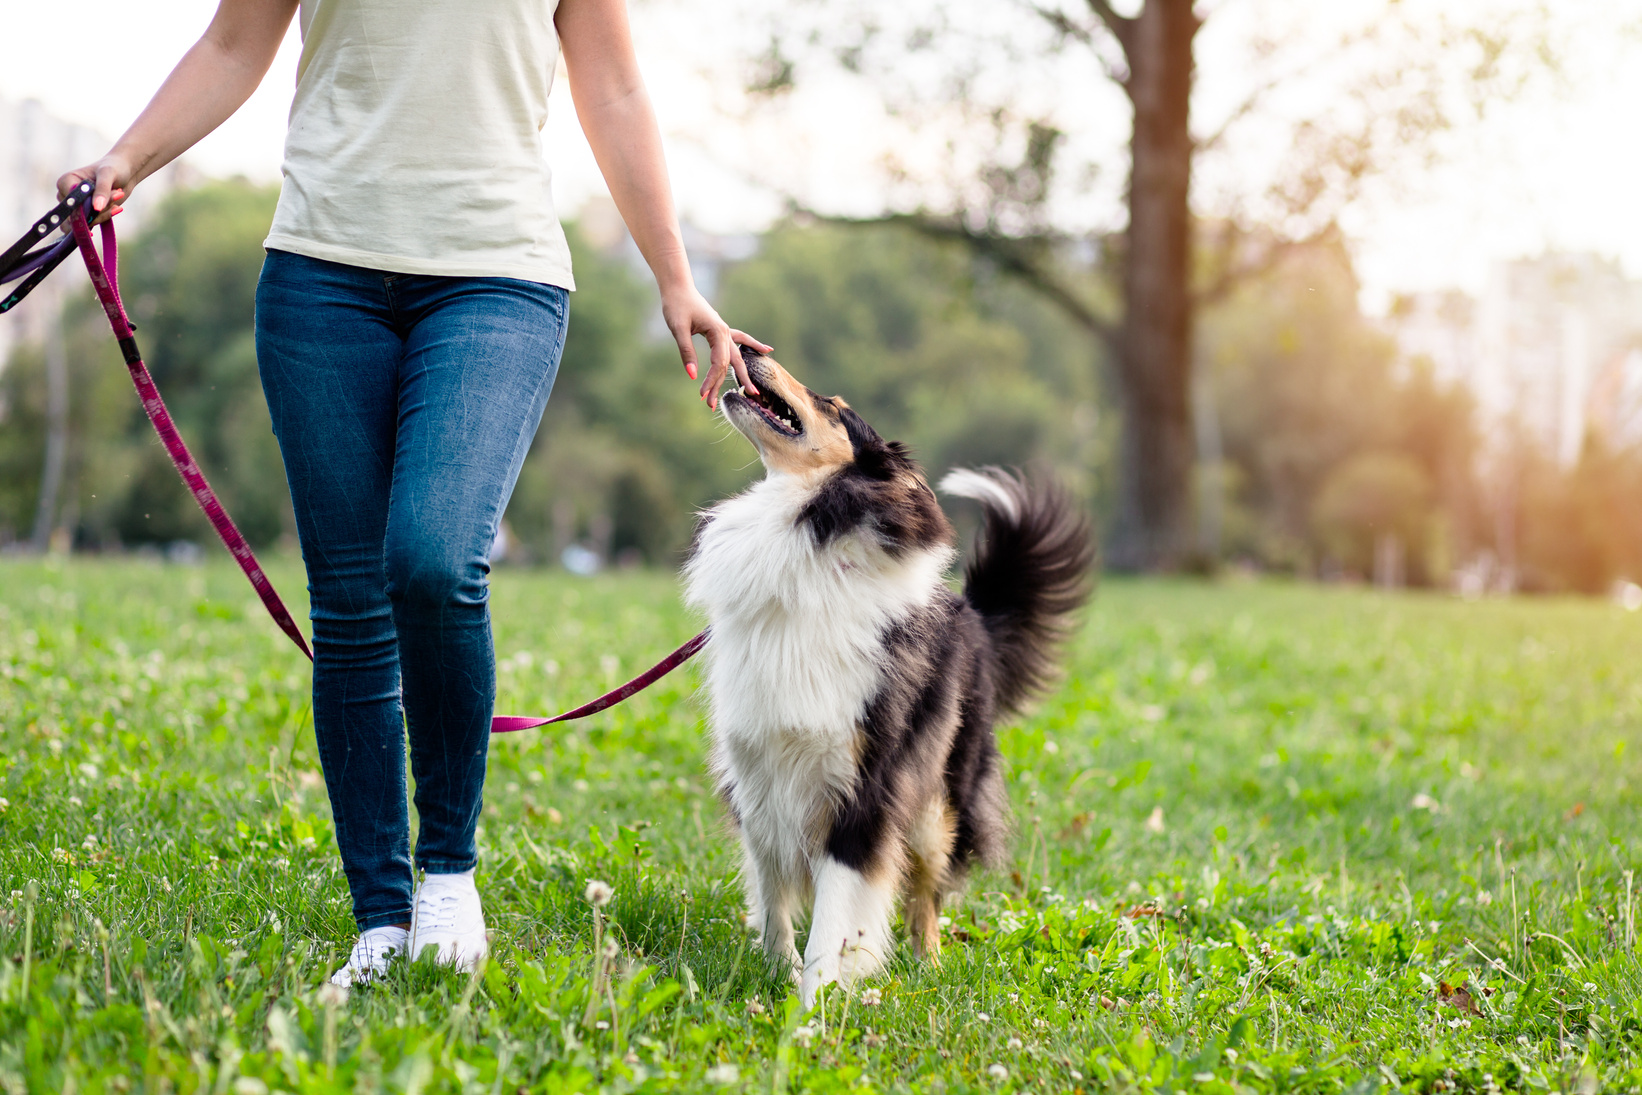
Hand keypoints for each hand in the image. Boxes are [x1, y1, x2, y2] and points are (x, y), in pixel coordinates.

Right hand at [57, 153, 132, 223]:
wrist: (124, 173)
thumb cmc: (114, 168)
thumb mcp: (108, 174)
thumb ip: (102, 190)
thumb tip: (96, 208)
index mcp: (65, 182)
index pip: (70, 203)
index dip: (88, 206)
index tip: (109, 196)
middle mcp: (66, 196)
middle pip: (76, 216)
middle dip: (99, 211)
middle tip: (117, 195)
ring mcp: (75, 207)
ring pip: (83, 223)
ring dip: (103, 215)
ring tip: (116, 198)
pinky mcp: (86, 214)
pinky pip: (91, 225)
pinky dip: (105, 218)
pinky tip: (116, 207)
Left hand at [661, 285, 772, 408]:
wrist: (678, 287)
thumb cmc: (676, 306)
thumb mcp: (678, 329)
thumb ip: (687, 352)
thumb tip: (693, 375)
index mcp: (718, 332)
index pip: (719, 363)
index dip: (711, 381)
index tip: (702, 396)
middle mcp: (725, 332)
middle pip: (731, 363)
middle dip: (731, 384)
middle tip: (738, 401)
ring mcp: (725, 331)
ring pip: (735, 356)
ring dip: (739, 374)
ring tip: (750, 391)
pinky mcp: (721, 330)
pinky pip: (741, 340)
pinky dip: (753, 345)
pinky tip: (767, 350)